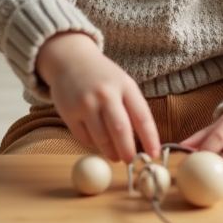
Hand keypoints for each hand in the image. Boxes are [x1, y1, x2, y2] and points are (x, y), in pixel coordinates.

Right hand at [35, 32, 160, 163]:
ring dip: (110, 152)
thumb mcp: (123, 84)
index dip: (150, 138)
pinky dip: (92, 144)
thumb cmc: (102, 77)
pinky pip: (84, 138)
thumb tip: (142, 142)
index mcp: (125, 86)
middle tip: (131, 162)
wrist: (70, 60)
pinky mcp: (68, 113)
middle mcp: (105, 94)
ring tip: (115, 155)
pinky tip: (97, 141)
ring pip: (101, 138)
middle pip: (120, 130)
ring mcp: (85, 103)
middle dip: (128, 151)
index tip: (154, 154)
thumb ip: (132, 108)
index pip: (142, 116)